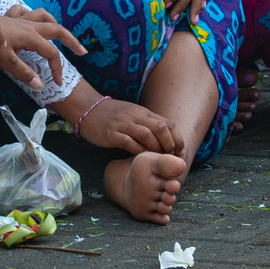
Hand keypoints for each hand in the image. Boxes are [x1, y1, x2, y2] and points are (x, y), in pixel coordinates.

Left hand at [0, 4, 86, 88]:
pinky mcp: (9, 17)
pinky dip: (30, 15)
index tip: (57, 83)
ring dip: (53, 23)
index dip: (57, 69)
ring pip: (43, 15)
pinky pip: (24, 11)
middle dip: (71, 40)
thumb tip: (41, 86)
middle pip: (57, 29)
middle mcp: (29, 25)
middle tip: (82, 51)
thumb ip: (24, 73)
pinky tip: (30, 20)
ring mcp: (20, 19)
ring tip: (59, 33)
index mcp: (31, 37)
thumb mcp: (7, 62)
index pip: (52, 53)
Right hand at [67, 93, 183, 156]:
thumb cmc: (112, 115)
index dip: (177, 138)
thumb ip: (147, 123)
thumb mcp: (133, 114)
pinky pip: (128, 142)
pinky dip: (138, 151)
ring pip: (146, 135)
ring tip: (158, 160)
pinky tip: (141, 159)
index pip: (166, 123)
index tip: (181, 151)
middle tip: (171, 157)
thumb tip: (165, 138)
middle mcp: (135, 116)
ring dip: (156, 149)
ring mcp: (123, 124)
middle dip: (169, 144)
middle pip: (160, 128)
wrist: (88, 108)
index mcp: (143, 112)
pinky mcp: (112, 133)